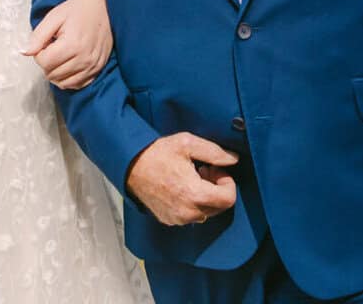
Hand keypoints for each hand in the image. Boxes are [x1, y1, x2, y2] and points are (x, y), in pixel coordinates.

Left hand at [22, 0, 112, 89]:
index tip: (46, 42)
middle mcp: (84, 59)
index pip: (44, 62)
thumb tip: (24, 52)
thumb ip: (38, 36)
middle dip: (47, 62)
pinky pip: (77, 84)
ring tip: (60, 55)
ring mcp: (93, 66)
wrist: (103, 6)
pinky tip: (68, 64)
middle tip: (53, 47)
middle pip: (52, 74)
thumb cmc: (77, 10)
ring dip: (56, 72)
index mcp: (72, 45)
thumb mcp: (54, 17)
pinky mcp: (98, 69)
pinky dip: (68, 78)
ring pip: (63, 83)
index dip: (39, 53)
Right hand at [124, 133, 238, 226]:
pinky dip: (191, 202)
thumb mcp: (187, 143)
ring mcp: (177, 219)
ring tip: (191, 176)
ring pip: (205, 212)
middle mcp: (187, 212)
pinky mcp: (169, 220)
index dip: (227, 182)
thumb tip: (233, 159)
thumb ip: (215, 152)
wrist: (129, 165)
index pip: (229, 199)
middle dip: (216, 187)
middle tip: (204, 169)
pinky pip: (190, 215)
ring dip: (204, 195)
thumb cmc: (156, 153)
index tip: (216, 169)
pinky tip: (180, 185)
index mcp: (194, 194)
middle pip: (219, 206)